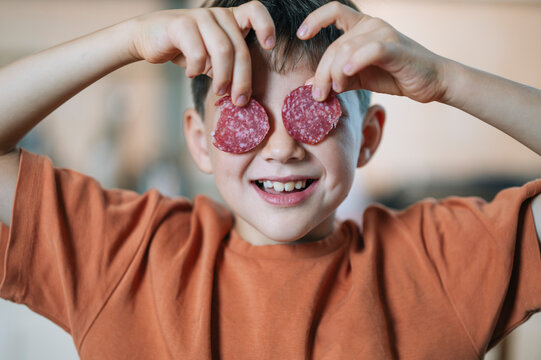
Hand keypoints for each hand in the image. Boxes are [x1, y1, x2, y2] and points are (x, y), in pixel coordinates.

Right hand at [129, 1, 275, 105]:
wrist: (148, 39)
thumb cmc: (186, 50)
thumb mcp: (213, 59)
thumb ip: (230, 68)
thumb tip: (245, 96)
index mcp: (230, 20)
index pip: (255, 11)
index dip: (266, 26)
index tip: (269, 46)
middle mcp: (218, 15)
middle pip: (240, 48)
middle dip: (242, 79)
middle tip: (239, 100)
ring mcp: (200, 17)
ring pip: (222, 51)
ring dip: (222, 77)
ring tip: (218, 91)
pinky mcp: (181, 24)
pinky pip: (199, 53)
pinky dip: (197, 69)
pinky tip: (191, 74)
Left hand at [298, 1, 448, 103]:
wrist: (432, 82)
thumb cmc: (395, 76)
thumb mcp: (359, 78)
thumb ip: (336, 79)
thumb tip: (307, 87)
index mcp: (362, 27)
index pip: (334, 11)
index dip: (315, 19)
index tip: (301, 35)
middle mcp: (372, 25)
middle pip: (334, 46)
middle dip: (321, 72)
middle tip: (317, 95)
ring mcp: (384, 34)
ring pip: (346, 50)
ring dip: (334, 73)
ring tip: (334, 91)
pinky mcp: (395, 48)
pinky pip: (369, 51)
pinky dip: (355, 63)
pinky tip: (346, 76)